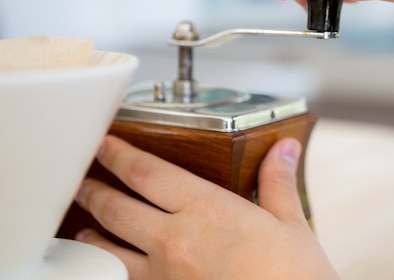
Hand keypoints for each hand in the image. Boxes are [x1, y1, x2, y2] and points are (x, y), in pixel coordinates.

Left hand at [74, 135, 338, 279]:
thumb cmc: (293, 277)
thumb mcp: (291, 224)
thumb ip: (278, 182)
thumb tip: (284, 149)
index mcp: (207, 210)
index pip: (147, 173)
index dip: (119, 154)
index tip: (104, 145)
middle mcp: (176, 240)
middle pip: (116, 208)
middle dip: (94, 191)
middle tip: (82, 181)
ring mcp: (164, 275)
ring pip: (109, 251)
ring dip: (91, 236)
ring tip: (84, 229)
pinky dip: (111, 272)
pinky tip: (113, 270)